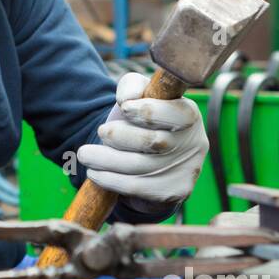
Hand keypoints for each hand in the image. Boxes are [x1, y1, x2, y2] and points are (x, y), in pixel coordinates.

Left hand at [77, 71, 208, 212]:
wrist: (151, 161)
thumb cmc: (142, 122)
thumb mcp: (139, 97)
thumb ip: (132, 86)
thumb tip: (127, 98)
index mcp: (189, 114)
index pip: (174, 113)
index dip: (145, 110)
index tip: (123, 107)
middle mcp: (193, 143)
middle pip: (153, 141)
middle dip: (120, 136)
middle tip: (100, 131)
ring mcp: (186, 170)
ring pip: (140, 166)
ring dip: (106, 160)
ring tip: (84, 154)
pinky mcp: (173, 192)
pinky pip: (136, 187)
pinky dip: (110, 180)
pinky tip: (94, 173)